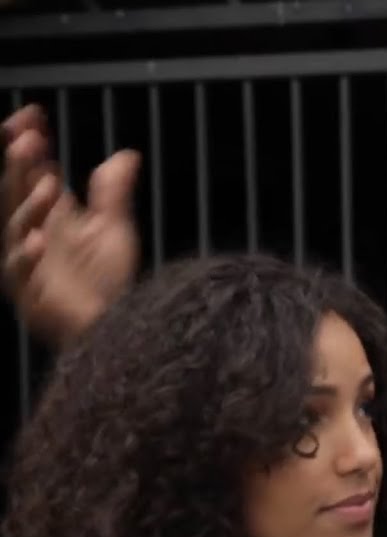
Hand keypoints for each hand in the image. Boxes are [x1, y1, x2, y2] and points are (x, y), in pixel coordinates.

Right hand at [3, 104, 140, 347]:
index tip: (31, 114)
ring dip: (28, 204)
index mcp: (52, 215)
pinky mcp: (29, 293)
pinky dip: (27, 255)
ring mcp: (28, 263)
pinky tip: (40, 241)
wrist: (115, 327)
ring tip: (48, 186)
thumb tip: (127, 154)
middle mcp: (34, 233)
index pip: (34, 171)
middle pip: (17, 192)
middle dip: (19, 165)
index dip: (31, 144)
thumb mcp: (115, 229)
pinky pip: (20, 271)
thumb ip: (114, 193)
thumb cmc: (111, 281)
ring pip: (15, 227)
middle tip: (26, 137)